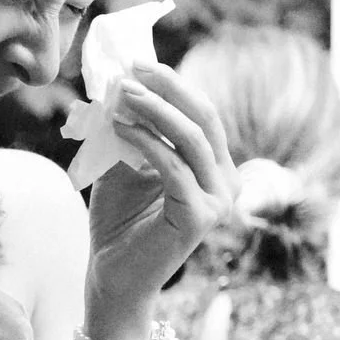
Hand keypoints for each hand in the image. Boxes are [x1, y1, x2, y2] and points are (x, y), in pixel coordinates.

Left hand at [84, 60, 233, 330]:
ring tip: (123, 94)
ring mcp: (219, 201)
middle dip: (169, 88)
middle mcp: (227, 181)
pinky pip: (174, 168)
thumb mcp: (125, 164)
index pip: (202, 113)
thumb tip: (123, 83)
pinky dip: (146, 143)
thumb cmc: (118, 222)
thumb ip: (132, 130)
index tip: (139, 63)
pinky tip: (121, 128)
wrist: (112, 276)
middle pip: (205, 119)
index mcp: (216, 166)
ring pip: (193, 139)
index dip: (173, 84)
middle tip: (135, 68)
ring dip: (156, 111)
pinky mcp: (200, 218)